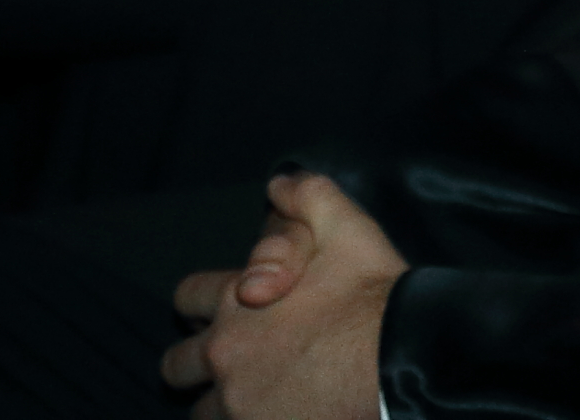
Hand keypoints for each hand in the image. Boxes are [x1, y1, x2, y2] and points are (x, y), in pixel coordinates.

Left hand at [163, 173, 401, 419]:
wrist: (402, 359)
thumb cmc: (375, 296)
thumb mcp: (349, 228)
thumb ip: (310, 196)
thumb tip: (278, 182)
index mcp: (236, 300)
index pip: (186, 297)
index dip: (201, 303)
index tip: (225, 313)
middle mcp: (224, 355)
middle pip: (177, 366)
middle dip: (197, 363)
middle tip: (233, 363)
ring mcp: (237, 405)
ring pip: (201, 411)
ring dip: (220, 403)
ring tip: (256, 398)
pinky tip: (275, 413)